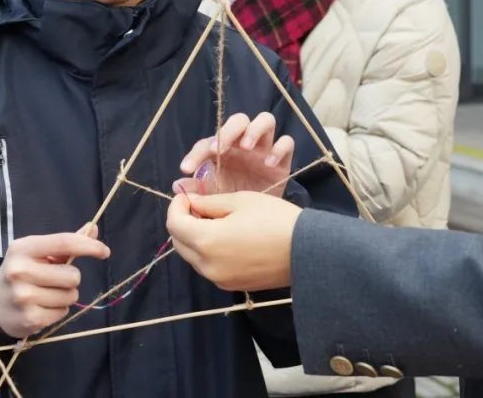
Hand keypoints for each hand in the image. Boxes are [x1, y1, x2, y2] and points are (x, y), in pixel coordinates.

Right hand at [0, 229, 109, 337]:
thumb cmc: (22, 272)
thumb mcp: (37, 253)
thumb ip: (66, 243)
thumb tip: (93, 228)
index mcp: (22, 248)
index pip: (64, 242)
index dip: (88, 246)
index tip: (104, 251)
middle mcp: (20, 271)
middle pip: (72, 275)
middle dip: (70, 278)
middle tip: (53, 280)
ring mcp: (23, 296)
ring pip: (71, 295)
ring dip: (65, 295)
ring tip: (46, 294)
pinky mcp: (30, 318)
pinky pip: (63, 312)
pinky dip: (58, 310)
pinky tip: (42, 307)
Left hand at [166, 191, 298, 290]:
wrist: (308, 251)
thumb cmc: (276, 219)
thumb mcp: (240, 201)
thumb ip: (209, 203)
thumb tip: (190, 202)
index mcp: (207, 241)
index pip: (174, 224)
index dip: (176, 206)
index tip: (187, 195)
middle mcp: (208, 265)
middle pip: (179, 242)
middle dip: (183, 222)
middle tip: (200, 207)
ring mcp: (220, 279)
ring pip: (193, 257)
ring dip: (195, 238)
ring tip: (216, 221)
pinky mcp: (232, 286)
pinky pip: (209, 267)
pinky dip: (209, 252)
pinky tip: (228, 238)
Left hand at [173, 112, 293, 196]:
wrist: (260, 220)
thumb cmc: (234, 201)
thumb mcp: (214, 197)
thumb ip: (197, 190)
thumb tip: (177, 185)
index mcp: (222, 151)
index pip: (207, 142)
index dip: (195, 154)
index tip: (186, 169)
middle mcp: (243, 143)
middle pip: (238, 120)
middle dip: (227, 131)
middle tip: (218, 150)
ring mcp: (264, 148)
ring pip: (266, 120)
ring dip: (254, 130)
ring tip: (246, 147)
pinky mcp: (283, 159)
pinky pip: (287, 142)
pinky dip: (279, 149)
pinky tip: (269, 164)